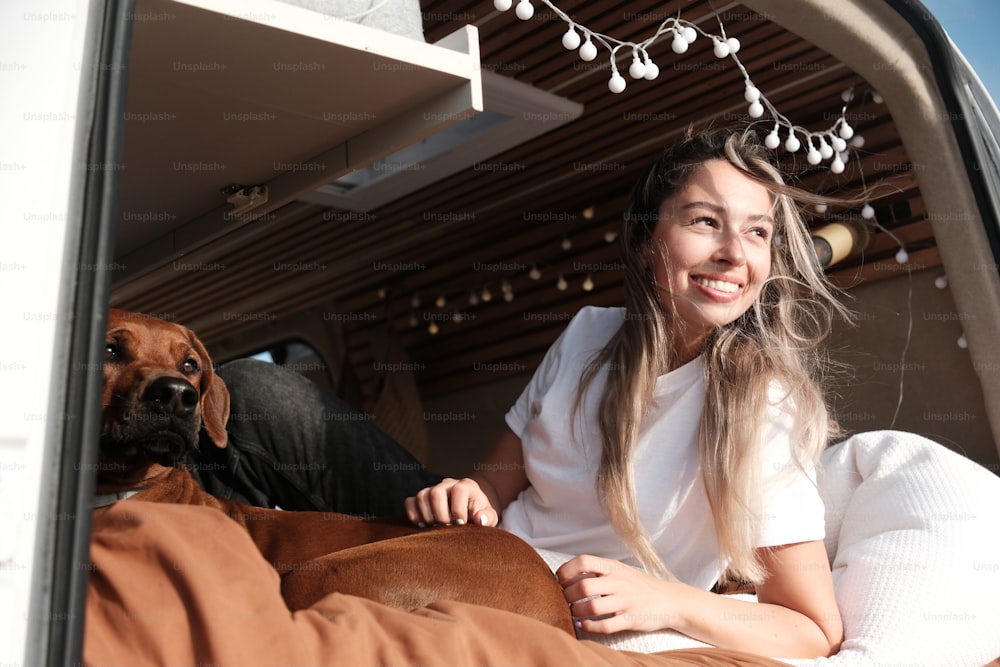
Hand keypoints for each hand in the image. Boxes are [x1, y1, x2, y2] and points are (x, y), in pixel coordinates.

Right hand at [404, 477, 497, 527]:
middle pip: (435, 492)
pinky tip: (424, 526)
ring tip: (436, 528)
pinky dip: (414, 515)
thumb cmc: (479, 513)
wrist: (470, 509)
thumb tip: (480, 519)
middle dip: (440, 515)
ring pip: (421, 496)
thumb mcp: (490, 516)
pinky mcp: (421, 498)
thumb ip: (488, 517)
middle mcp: (447, 484)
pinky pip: (409, 502)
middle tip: (446, 527)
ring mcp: (432, 489)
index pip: (458, 490)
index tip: (461, 524)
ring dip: (427, 516)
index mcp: (466, 486)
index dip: (458, 509)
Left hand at [556, 554, 677, 633]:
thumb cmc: (638, 585)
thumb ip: (598, 571)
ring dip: (576, 612)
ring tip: (574, 613)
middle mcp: (619, 582)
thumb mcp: (620, 570)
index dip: (566, 571)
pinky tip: (583, 624)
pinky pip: (605, 626)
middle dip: (568, 596)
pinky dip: (589, 626)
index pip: (583, 561)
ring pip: (592, 608)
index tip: (560, 580)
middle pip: (583, 586)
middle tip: (565, 600)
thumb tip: (566, 575)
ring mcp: (625, 601)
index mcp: (613, 567)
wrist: (670, 600)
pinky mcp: (631, 619)